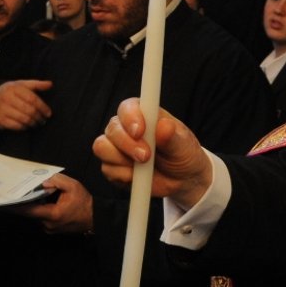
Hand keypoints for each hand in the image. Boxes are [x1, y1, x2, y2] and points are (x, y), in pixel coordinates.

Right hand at [0, 80, 52, 130]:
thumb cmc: (8, 92)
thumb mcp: (20, 85)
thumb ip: (36, 84)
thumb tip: (50, 84)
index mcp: (14, 88)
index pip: (32, 99)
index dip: (43, 107)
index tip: (48, 113)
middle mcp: (7, 98)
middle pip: (29, 110)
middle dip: (39, 117)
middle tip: (43, 120)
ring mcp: (2, 109)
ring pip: (24, 119)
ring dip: (33, 123)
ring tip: (37, 124)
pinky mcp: (0, 120)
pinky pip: (16, 126)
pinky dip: (24, 127)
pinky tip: (27, 126)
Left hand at [12, 172, 92, 233]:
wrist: (95, 218)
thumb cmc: (84, 202)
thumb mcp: (72, 186)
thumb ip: (56, 181)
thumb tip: (41, 181)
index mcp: (52, 214)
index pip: (28, 211)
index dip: (14, 207)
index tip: (2, 203)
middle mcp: (48, 224)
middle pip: (30, 212)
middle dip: (24, 202)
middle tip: (15, 192)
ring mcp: (49, 229)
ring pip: (35, 215)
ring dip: (34, 205)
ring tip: (31, 193)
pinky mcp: (51, 229)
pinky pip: (41, 218)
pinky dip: (40, 209)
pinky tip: (44, 201)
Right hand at [92, 97, 212, 210]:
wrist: (182, 179)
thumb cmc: (182, 153)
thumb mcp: (183, 144)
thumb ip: (172, 135)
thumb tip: (164, 126)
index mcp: (143, 114)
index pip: (127, 107)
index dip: (130, 118)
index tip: (140, 131)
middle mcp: (125, 127)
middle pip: (112, 129)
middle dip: (127, 145)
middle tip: (146, 156)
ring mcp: (116, 147)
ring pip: (102, 148)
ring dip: (122, 160)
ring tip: (144, 167)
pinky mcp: (112, 166)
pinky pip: (107, 169)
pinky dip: (123, 176)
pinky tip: (138, 176)